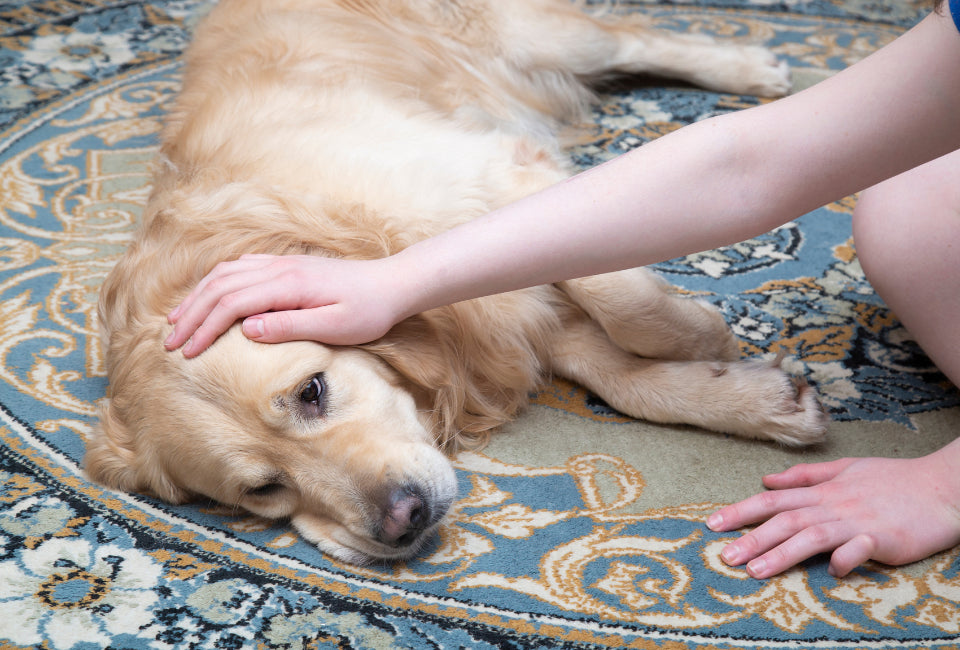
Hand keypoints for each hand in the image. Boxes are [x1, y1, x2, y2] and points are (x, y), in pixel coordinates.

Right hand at [164, 254, 405, 356]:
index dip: (204, 328)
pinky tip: (209, 296)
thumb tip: (246, 330)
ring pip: (226, 274)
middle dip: (191, 315)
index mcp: (288, 285)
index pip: (232, 304)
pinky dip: (216, 282)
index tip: (186, 353)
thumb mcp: (335, 327)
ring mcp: (282, 263)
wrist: (393, 284)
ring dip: (198, 297)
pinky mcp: (287, 266)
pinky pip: (241, 267)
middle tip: (169, 343)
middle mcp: (279, 268)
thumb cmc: (369, 311)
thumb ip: (290, 326)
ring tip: (177, 321)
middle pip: (220, 286)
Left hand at [707, 439, 959, 577]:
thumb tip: (767, 480)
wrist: (940, 486)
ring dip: (782, 553)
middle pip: (785, 520)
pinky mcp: (883, 538)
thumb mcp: (845, 468)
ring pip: (812, 535)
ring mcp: (857, 521)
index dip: (741, 511)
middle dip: (751, 537)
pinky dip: (845, 559)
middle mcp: (833, 504)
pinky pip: (859, 549)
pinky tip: (831, 572)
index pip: (773, 500)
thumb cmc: (892, 479)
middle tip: (723, 555)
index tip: (712, 524)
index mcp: (823, 490)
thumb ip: (805, 476)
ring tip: (755, 570)